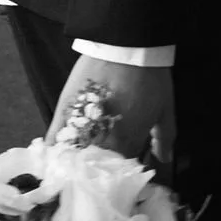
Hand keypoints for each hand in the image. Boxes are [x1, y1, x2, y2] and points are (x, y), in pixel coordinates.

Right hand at [47, 53, 175, 170]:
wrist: (126, 46)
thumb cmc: (150, 77)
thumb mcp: (165, 108)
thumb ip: (164, 137)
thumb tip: (164, 159)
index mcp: (127, 144)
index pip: (122, 173)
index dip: (122, 174)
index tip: (121, 174)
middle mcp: (102, 143)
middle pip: (96, 168)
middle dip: (98, 171)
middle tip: (100, 168)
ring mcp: (80, 128)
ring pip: (74, 158)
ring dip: (76, 163)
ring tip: (77, 165)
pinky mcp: (64, 113)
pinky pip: (55, 138)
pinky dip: (56, 149)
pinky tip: (54, 157)